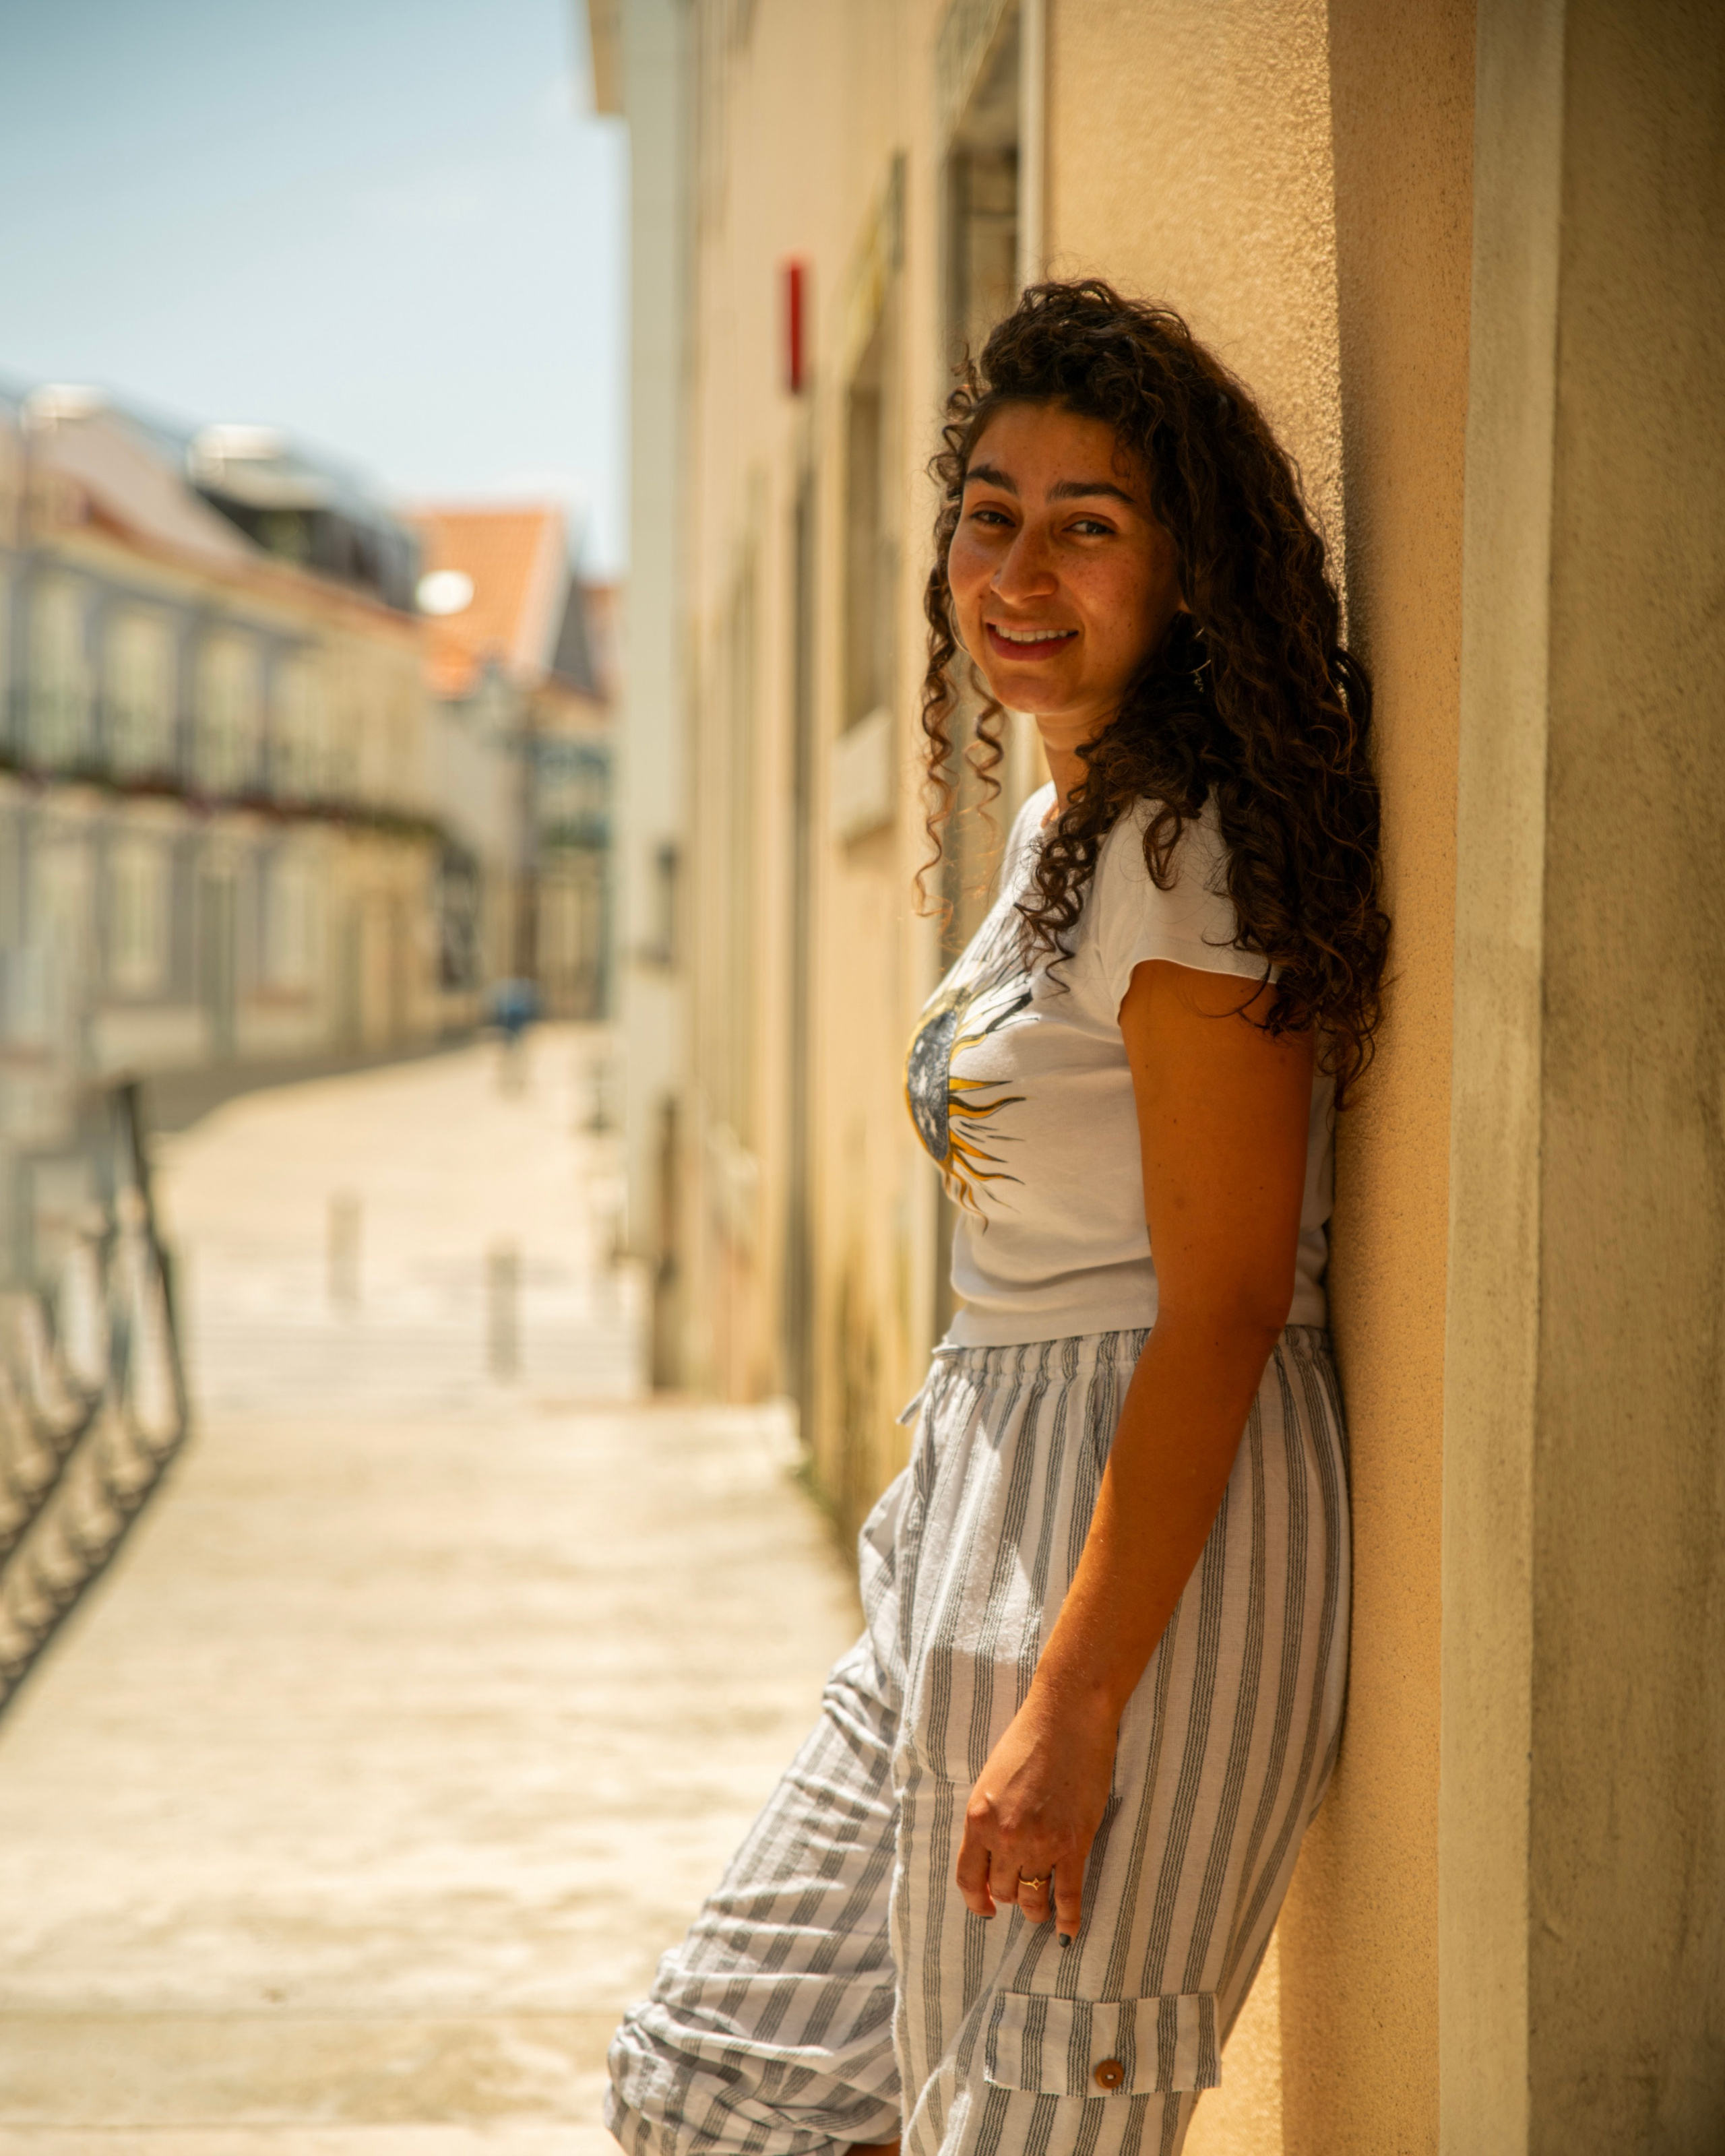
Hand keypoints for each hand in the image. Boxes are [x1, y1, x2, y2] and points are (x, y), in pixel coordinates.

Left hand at [954, 1685, 1117, 1939]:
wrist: (1067, 1718)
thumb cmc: (1027, 1740)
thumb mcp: (990, 1780)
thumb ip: (987, 1819)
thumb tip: (990, 1857)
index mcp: (978, 1818)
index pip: (969, 1878)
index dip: (976, 1901)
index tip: (985, 1909)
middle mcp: (1006, 1837)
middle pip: (1003, 1890)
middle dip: (1010, 1895)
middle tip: (1019, 1892)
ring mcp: (1041, 1843)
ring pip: (1032, 1899)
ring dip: (1035, 1909)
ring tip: (1040, 1909)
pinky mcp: (1074, 1843)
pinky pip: (1069, 1895)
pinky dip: (1068, 1918)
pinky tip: (1068, 1930)